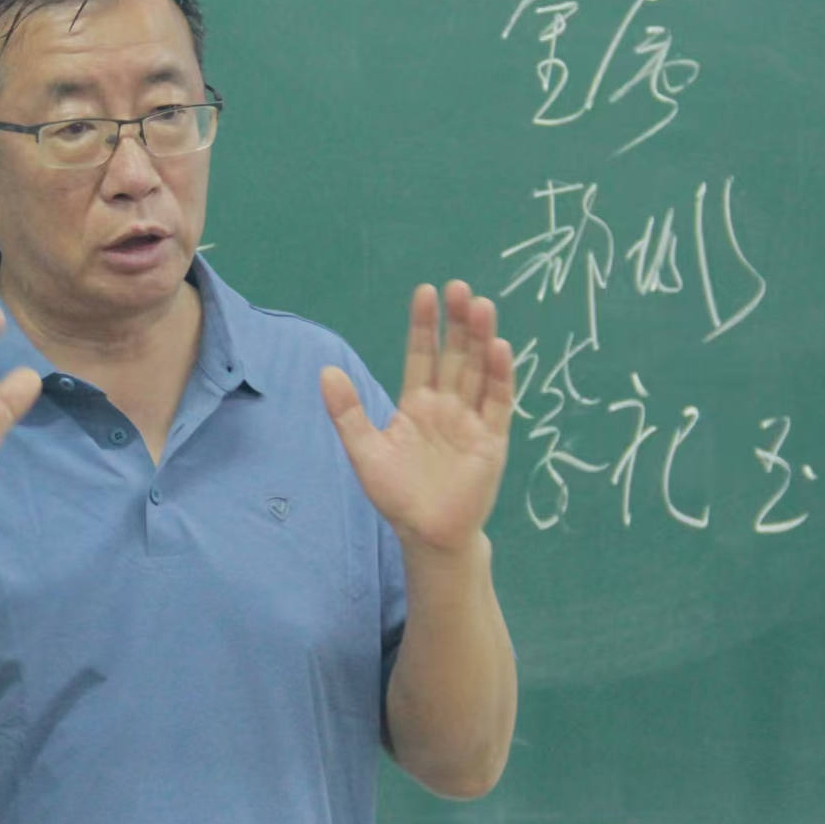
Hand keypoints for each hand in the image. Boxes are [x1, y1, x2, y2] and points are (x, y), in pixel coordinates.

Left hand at [320, 281, 513, 553]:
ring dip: (481, 339)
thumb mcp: (364, 451)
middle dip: (457, 322)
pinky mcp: (492, 439)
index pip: (422, 355)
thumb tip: (325, 370)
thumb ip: (348, 412)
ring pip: (478, 371)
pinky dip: (499, 376)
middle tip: (459, 288)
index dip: (424, 325)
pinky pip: (497, 403)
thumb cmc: (396, 494)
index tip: (425, 292)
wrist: (427, 535)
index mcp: (417, 404)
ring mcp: (471, 420)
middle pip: (455, 355)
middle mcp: (447, 405)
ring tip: (482, 306)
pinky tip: (499, 349)